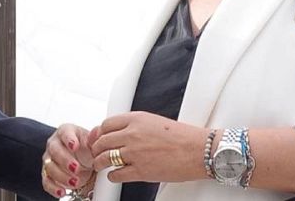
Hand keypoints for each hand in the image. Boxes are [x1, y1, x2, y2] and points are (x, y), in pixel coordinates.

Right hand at [43, 123, 95, 197]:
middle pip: (54, 151)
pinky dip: (54, 188)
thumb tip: (97, 134)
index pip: (64, 133)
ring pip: (50, 167)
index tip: (75, 146)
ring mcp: (49, 160)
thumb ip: (94, 139)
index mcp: (65, 132)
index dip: (69, 139)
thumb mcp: (92, 141)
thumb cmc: (85, 148)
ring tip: (75, 182)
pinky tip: (62, 191)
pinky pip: (47, 182)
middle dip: (65, 160)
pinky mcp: (47, 174)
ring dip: (62, 176)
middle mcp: (54, 144)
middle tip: (76, 168)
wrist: (83, 160)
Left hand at [90, 112, 207, 184]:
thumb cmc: (183, 137)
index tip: (99, 138)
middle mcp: (133, 134)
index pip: (107, 124)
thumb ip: (137, 126)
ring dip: (100, 163)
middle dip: (96, 148)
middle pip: (102, 141)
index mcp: (137, 119)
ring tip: (101, 165)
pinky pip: (116, 174)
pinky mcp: (140, 171)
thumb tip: (123, 133)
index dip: (100, 133)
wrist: (198, 151)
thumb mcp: (156, 122)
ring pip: (104, 158)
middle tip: (97, 153)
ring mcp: (135, 153)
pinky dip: (112, 176)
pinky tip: (115, 175)